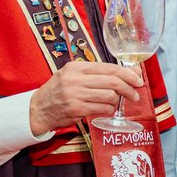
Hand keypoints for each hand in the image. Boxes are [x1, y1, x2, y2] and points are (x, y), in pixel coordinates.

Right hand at [29, 61, 143, 133]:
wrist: (38, 109)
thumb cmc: (60, 91)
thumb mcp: (74, 75)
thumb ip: (98, 74)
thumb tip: (130, 73)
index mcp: (77, 67)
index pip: (109, 68)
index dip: (128, 74)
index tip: (138, 79)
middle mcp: (75, 79)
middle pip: (113, 81)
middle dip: (129, 88)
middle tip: (135, 95)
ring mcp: (75, 94)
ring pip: (110, 96)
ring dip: (118, 101)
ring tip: (116, 103)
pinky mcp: (76, 109)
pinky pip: (103, 108)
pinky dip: (109, 110)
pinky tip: (106, 109)